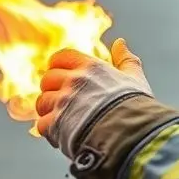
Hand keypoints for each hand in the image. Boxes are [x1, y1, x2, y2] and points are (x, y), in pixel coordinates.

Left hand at [35, 38, 151, 156]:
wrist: (132, 136)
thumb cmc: (136, 108)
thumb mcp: (134, 79)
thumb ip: (125, 60)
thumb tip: (120, 43)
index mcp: (90, 68)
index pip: (61, 57)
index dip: (58, 66)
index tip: (62, 75)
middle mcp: (74, 82)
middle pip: (48, 79)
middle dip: (53, 90)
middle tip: (64, 101)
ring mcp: (64, 102)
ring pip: (42, 101)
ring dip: (49, 111)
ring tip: (63, 119)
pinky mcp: (57, 124)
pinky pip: (42, 124)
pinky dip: (49, 131)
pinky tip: (62, 134)